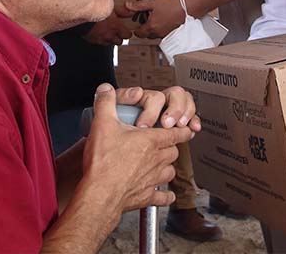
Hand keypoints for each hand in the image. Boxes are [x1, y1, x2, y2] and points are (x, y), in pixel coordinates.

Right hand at [82, 13, 131, 45]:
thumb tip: (131, 12)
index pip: (127, 35)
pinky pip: (101, 43)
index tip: (127, 30)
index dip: (127, 33)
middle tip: (118, 31)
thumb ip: (123, 11)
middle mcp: (110, 35)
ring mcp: (101, 39)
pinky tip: (100, 33)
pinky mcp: (93, 41)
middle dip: (120, 37)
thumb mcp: (111, 8)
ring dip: (111, 39)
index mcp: (116, 27)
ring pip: (110, 43)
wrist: (81, 16)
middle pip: (120, 41)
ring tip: (108, 32)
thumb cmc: (96, 11)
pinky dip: (102, 39)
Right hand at [82, 84, 195, 212]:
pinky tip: (164, 195)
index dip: (182, 129)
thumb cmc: (103, 162)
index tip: (186, 128)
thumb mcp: (102, 124)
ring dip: (167, 167)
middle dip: (170, 147)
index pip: (176, 132)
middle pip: (173, 151)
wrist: (100, 193)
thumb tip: (106, 89)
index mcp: (151, 141)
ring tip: (160, 165)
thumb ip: (106, 103)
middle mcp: (156, 160)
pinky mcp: (146, 197)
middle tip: (164, 144)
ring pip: (170, 171)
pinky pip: (162, 197)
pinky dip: (165, 196)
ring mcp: (153, 180)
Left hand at [122, 0, 186, 38]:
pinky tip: (163, 22)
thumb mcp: (152, 3)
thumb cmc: (171, 5)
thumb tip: (128, 5)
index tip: (135, 28)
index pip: (139, 34)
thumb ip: (139, 5)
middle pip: (147, 36)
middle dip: (144, 31)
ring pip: (155, 36)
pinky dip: (161, 30)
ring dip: (153, 31)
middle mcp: (158, 32)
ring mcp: (166, 34)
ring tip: (154, 22)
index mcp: (151, 26)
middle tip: (144, 24)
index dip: (136, 31)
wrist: (186, 7)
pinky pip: (163, 34)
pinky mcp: (172, 33)